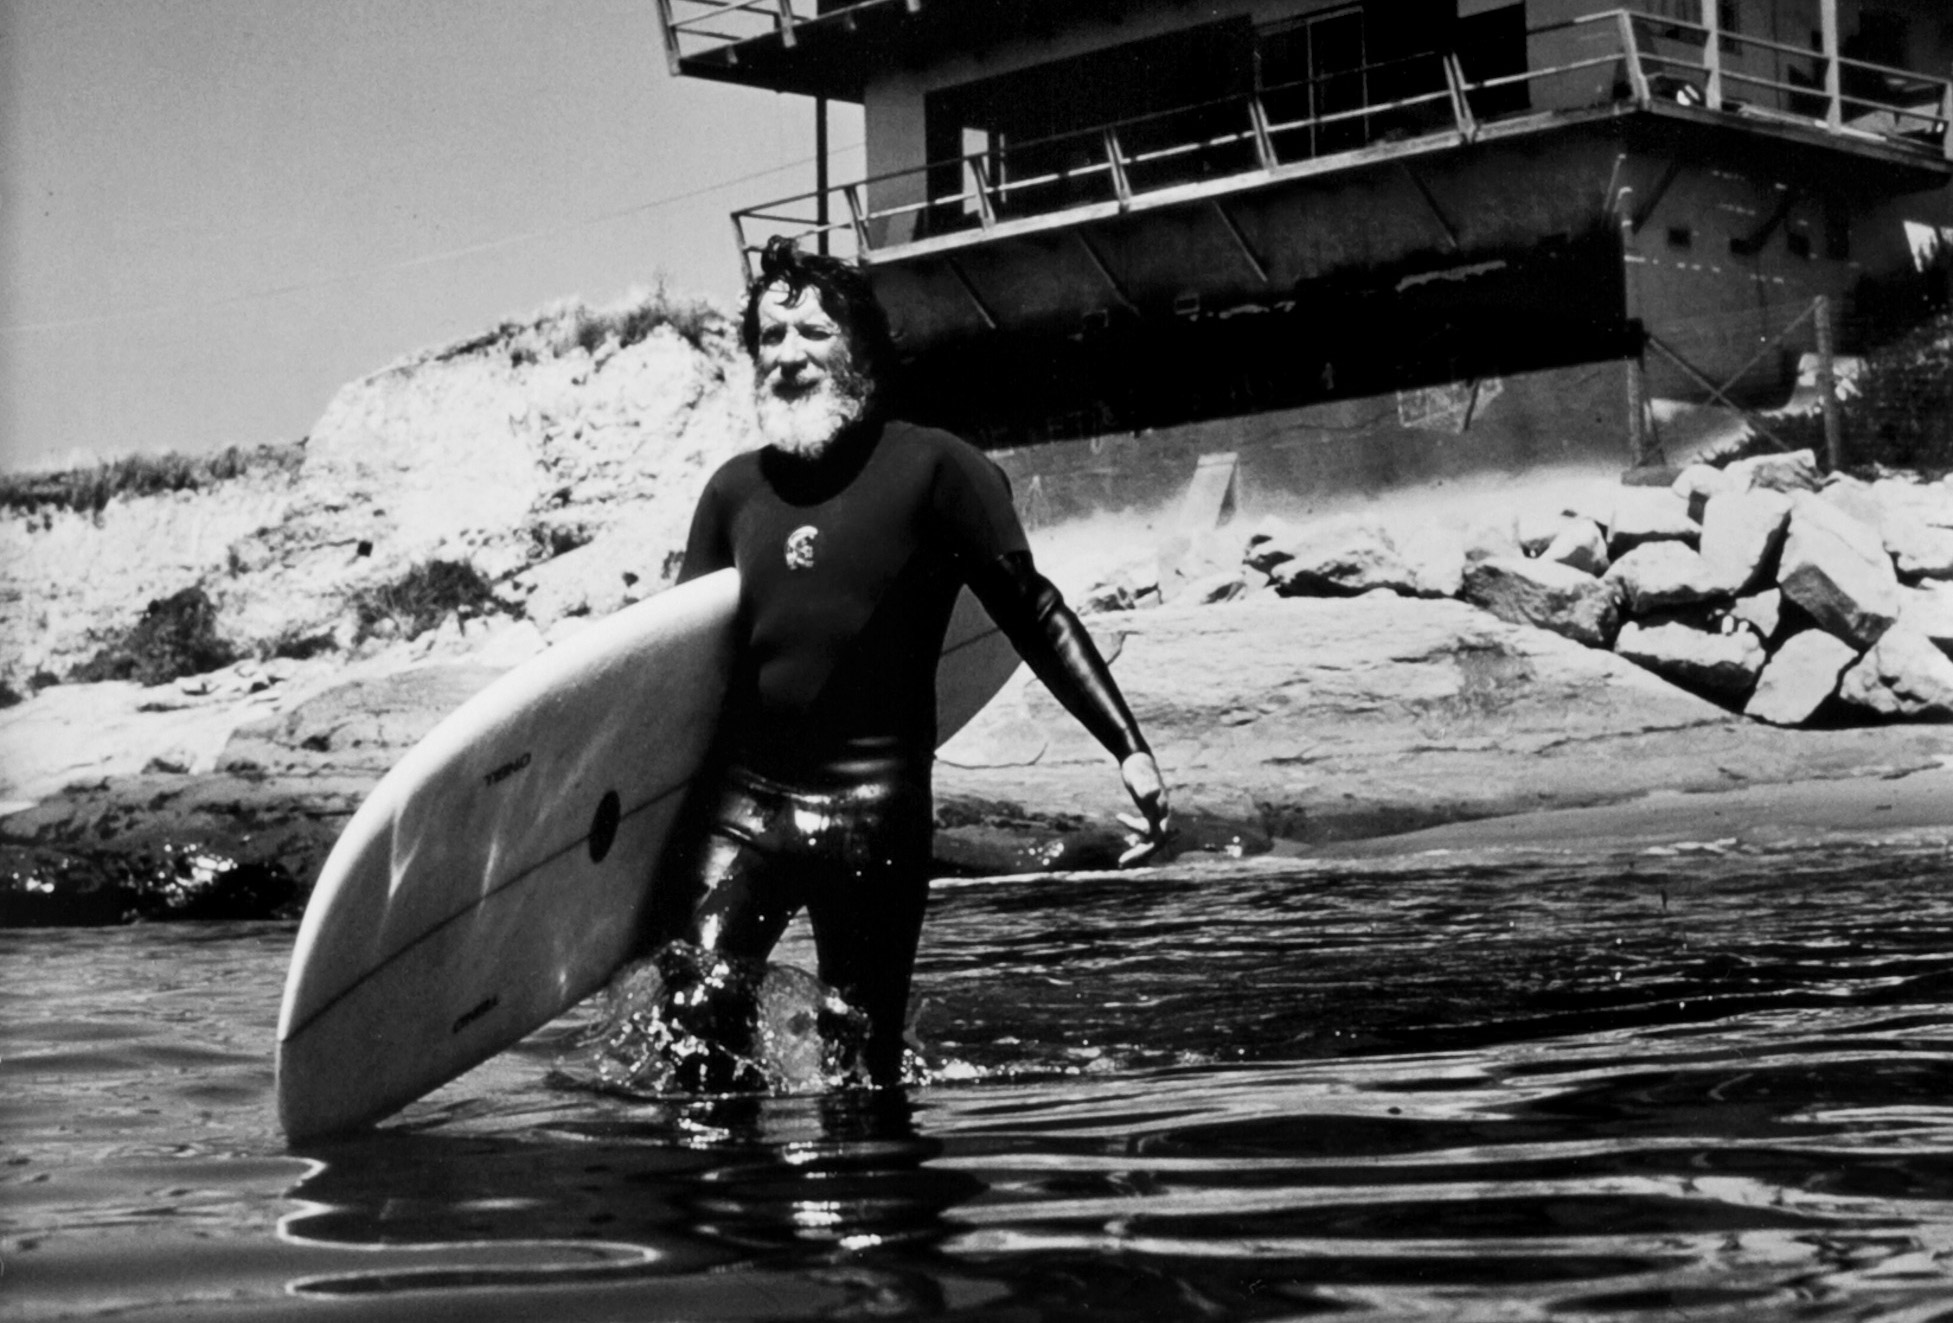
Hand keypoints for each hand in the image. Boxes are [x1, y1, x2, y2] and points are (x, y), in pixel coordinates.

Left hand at [1115, 751, 1171, 866]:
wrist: (1137, 757)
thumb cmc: (1137, 767)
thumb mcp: (1138, 777)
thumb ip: (1145, 786)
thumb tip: (1153, 792)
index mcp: (1161, 809)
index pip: (1158, 836)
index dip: (1146, 848)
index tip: (1130, 854)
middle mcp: (1161, 813)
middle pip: (1155, 841)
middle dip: (1140, 853)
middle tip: (1121, 863)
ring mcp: (1155, 813)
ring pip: (1150, 837)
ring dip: (1138, 847)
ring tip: (1121, 859)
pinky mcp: (1148, 811)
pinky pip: (1145, 828)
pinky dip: (1135, 832)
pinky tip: (1123, 829)